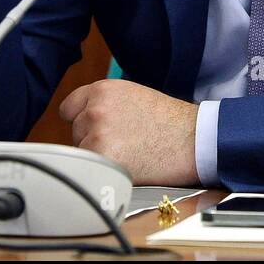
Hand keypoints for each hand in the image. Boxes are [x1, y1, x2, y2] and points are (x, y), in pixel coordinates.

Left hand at [58, 80, 199, 185]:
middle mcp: (96, 108)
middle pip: (75, 133)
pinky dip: (104, 174)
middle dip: (93, 139)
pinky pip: (90, 172)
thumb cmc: (170, 122)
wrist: (194, 140)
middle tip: (125, 142)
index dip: (82, 121)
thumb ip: (104, 104)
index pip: (68, 109)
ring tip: (130, 153)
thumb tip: (80, 120)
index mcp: (103, 89)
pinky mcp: (104, 158)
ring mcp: (98, 133)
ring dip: (99, 157)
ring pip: (82, 153)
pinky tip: (127, 166)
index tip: (95, 129)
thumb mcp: (133, 96)